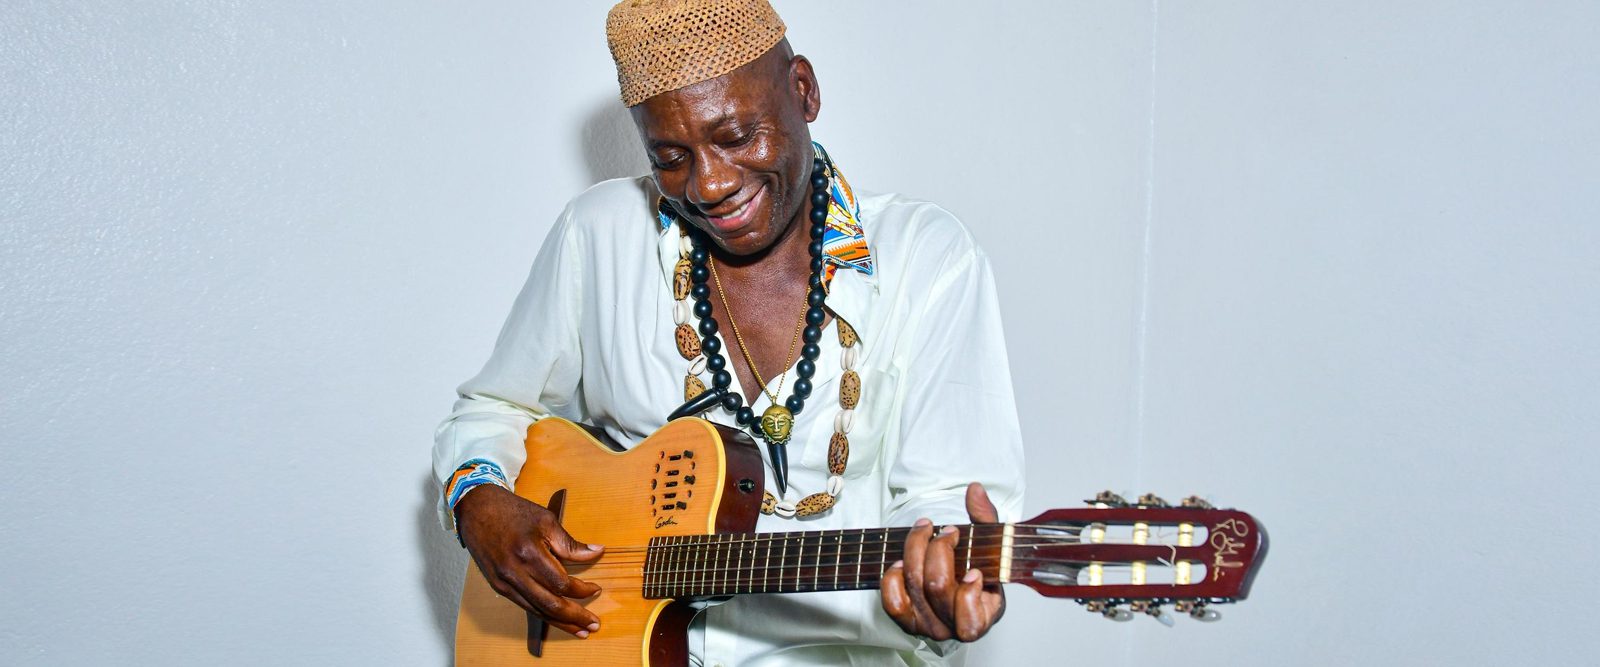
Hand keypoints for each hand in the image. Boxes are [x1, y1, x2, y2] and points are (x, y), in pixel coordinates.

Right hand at [455, 484, 604, 636]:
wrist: (476, 508)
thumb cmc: (512, 511)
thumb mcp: (546, 520)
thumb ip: (570, 543)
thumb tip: (597, 553)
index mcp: (529, 553)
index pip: (562, 583)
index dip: (582, 591)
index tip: (596, 589)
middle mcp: (515, 572)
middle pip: (550, 605)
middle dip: (575, 618)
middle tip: (593, 625)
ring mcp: (504, 582)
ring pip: (537, 611)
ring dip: (560, 623)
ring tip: (579, 630)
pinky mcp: (497, 586)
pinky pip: (524, 605)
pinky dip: (543, 614)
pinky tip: (556, 618)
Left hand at [881, 482, 1005, 641]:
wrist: (955, 580)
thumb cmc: (976, 565)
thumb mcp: (989, 543)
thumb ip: (985, 516)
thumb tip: (974, 490)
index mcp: (983, 617)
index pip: (970, 620)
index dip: (969, 592)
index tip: (974, 570)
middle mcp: (953, 627)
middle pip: (936, 586)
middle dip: (939, 549)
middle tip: (947, 532)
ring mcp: (928, 626)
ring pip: (914, 585)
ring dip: (915, 550)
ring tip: (924, 532)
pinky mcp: (906, 621)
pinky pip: (892, 602)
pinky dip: (893, 577)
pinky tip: (901, 561)